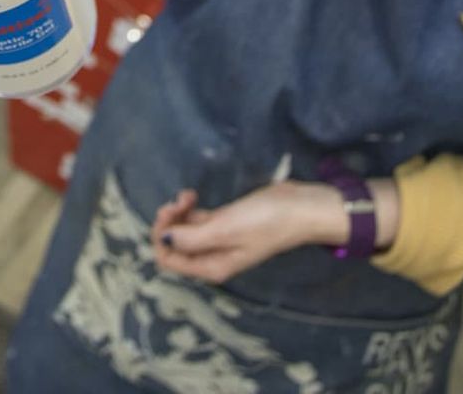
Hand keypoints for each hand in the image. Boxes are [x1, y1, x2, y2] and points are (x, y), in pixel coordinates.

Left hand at [151, 183, 345, 283]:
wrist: (300, 208)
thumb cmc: (265, 222)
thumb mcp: (225, 230)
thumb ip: (191, 238)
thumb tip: (165, 239)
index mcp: (210, 267)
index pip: (169, 260)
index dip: (161, 237)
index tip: (169, 214)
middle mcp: (212, 257)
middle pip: (174, 244)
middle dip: (169, 222)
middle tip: (178, 201)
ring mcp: (218, 239)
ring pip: (184, 230)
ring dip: (179, 212)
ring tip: (188, 195)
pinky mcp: (225, 222)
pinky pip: (197, 220)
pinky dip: (190, 208)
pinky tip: (193, 195)